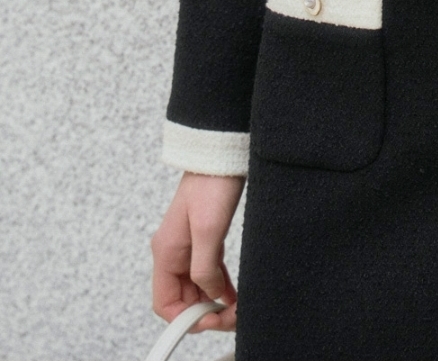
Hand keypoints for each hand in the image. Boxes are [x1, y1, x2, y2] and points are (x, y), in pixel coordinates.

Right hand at [151, 172, 244, 333]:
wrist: (220, 152)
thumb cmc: (212, 183)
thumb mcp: (209, 229)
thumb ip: (204, 267)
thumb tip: (210, 296)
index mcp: (166, 252)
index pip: (165, 303)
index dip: (185, 319)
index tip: (211, 321)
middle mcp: (173, 252)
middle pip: (182, 299)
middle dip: (205, 313)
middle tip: (233, 315)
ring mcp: (188, 246)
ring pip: (197, 288)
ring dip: (214, 302)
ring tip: (237, 307)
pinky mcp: (203, 238)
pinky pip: (207, 273)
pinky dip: (219, 286)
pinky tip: (233, 293)